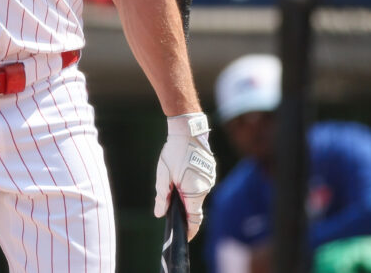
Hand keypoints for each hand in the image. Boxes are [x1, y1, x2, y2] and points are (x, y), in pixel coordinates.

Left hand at [154, 112, 216, 240]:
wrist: (188, 131)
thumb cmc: (174, 152)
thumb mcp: (163, 175)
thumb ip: (162, 196)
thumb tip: (159, 213)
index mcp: (194, 191)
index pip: (195, 219)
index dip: (189, 230)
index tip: (183, 238)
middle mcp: (206, 188)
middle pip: (196, 207)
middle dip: (185, 211)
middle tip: (172, 213)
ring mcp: (210, 179)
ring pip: (198, 195)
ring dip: (188, 196)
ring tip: (175, 192)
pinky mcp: (210, 171)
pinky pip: (201, 184)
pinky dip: (193, 186)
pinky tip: (183, 179)